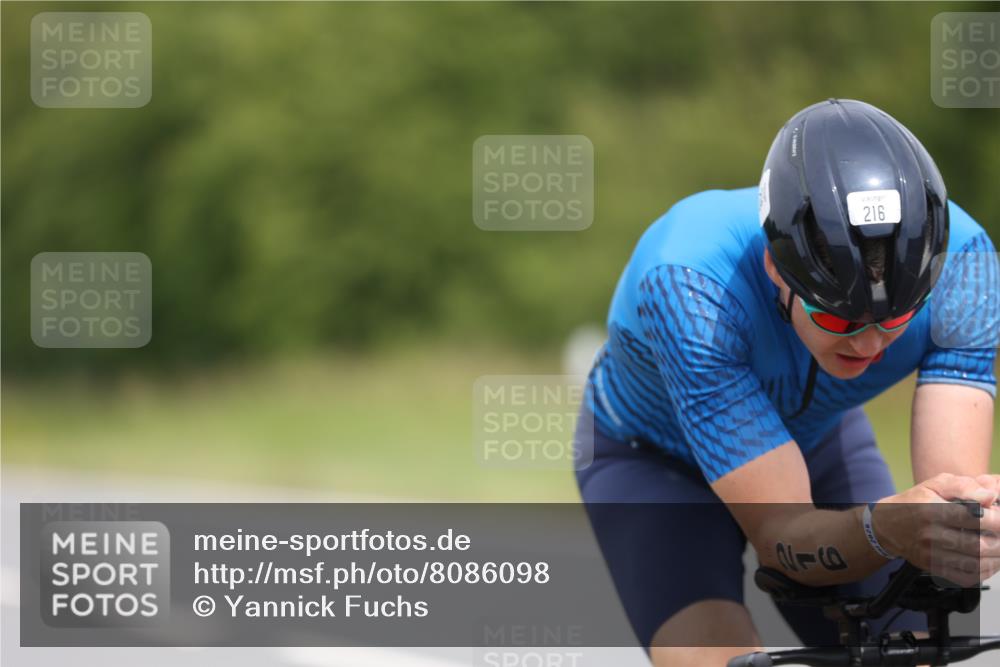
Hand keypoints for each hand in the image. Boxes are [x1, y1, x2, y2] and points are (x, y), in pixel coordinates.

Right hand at [872, 473, 999, 586]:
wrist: (888, 525)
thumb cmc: (916, 501)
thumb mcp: (936, 484)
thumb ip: (965, 486)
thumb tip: (990, 497)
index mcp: (932, 510)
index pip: (974, 518)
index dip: (998, 519)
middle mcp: (931, 535)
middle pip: (978, 545)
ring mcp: (931, 555)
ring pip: (975, 564)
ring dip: (997, 559)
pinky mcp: (933, 568)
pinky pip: (966, 577)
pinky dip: (985, 572)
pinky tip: (990, 561)